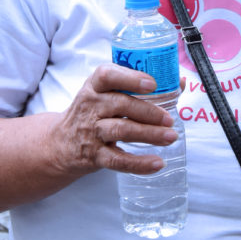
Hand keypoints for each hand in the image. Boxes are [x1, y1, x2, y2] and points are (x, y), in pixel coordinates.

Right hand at [47, 64, 179, 177]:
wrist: (61, 144)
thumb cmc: (94, 112)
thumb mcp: (106, 93)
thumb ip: (138, 86)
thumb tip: (179, 82)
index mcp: (95, 86)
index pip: (107, 75)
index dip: (130, 78)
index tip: (152, 84)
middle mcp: (91, 106)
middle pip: (120, 104)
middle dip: (148, 111)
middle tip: (170, 119)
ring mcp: (91, 131)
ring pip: (121, 131)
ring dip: (149, 134)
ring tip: (171, 137)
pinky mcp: (94, 156)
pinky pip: (117, 160)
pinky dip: (139, 164)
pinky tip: (157, 163)